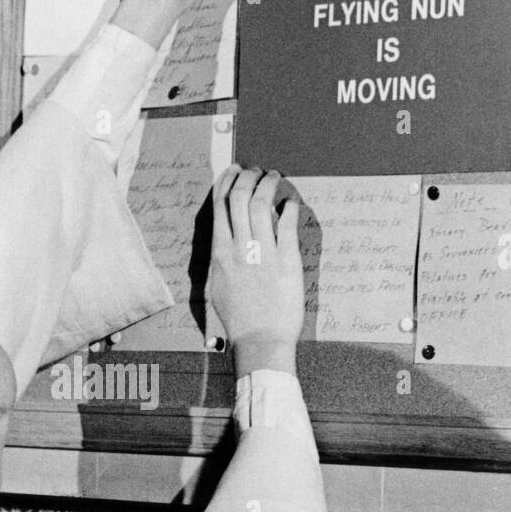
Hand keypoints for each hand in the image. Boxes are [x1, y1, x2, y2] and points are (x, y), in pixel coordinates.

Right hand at [208, 166, 304, 374]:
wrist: (260, 340)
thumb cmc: (239, 319)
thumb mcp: (219, 286)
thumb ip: (222, 259)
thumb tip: (227, 239)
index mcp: (220, 253)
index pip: (219, 206)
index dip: (227, 182)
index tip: (234, 171)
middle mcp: (239, 248)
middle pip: (240, 197)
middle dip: (248, 176)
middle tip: (257, 171)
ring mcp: (263, 253)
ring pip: (262, 204)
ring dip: (269, 184)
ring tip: (275, 177)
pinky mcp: (287, 261)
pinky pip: (288, 225)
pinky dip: (289, 208)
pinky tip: (291, 203)